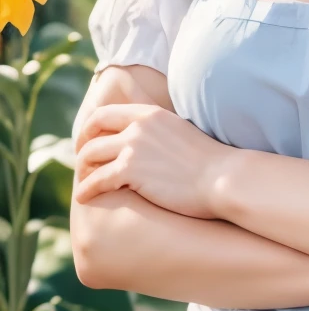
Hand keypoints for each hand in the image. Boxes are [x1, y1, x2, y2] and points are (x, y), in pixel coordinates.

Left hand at [72, 101, 231, 217]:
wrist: (224, 179)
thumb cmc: (212, 164)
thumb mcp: (182, 134)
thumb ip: (161, 132)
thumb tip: (153, 141)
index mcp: (150, 114)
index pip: (106, 113)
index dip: (91, 127)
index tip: (88, 140)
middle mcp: (138, 126)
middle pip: (93, 132)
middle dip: (81, 147)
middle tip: (81, 162)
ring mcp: (133, 147)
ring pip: (91, 155)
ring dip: (82, 170)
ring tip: (83, 182)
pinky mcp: (131, 171)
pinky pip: (97, 180)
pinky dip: (86, 189)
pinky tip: (84, 197)